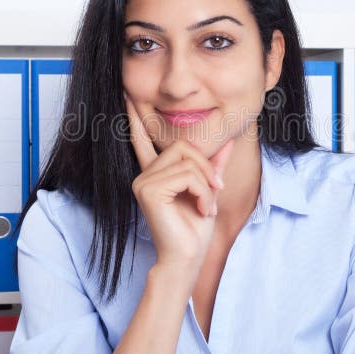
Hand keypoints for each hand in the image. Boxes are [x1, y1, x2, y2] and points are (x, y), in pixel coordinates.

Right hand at [125, 92, 233, 275]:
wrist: (187, 257)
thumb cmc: (194, 230)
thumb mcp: (208, 191)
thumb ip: (212, 166)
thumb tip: (226, 143)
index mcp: (155, 173)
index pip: (142, 140)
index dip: (135, 118)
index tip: (127, 96)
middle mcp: (145, 174)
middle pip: (183, 146)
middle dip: (206, 168)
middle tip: (213, 194)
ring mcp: (143, 181)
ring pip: (189, 161)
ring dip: (207, 184)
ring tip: (206, 206)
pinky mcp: (148, 190)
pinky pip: (188, 175)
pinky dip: (203, 192)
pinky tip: (201, 210)